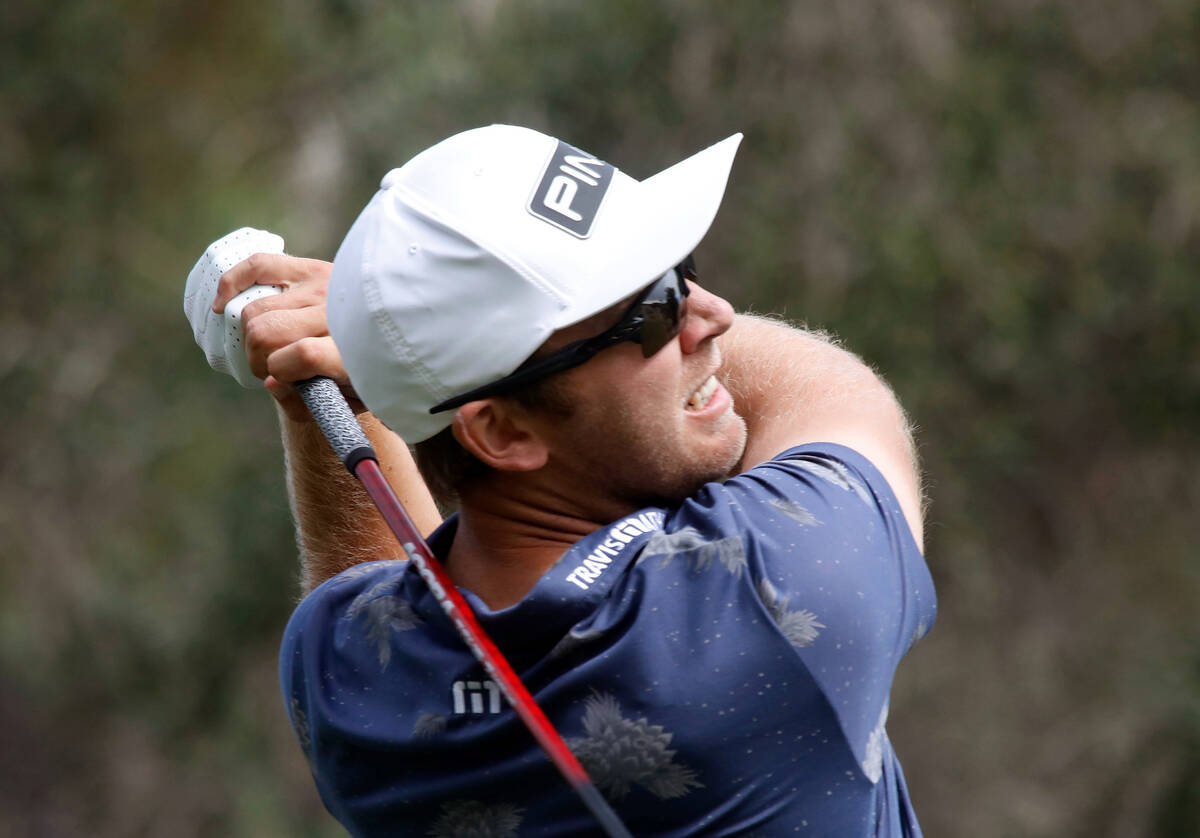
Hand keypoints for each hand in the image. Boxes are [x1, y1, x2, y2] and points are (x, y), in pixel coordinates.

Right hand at [212, 252, 363, 421]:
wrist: (394, 333)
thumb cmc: (366, 376)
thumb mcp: (346, 402)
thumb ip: (308, 402)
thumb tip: (271, 383)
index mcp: (355, 344)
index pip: (305, 353)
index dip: (282, 373)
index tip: (285, 382)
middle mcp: (339, 310)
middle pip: (268, 332)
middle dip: (259, 360)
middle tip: (273, 370)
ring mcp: (323, 284)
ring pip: (257, 310)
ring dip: (251, 338)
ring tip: (268, 350)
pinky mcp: (310, 267)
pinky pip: (258, 265)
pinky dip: (232, 283)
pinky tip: (222, 306)